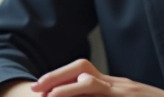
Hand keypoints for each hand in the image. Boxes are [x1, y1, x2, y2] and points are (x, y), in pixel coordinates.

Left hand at [31, 59, 163, 96]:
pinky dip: (81, 92)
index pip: (83, 73)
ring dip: (64, 86)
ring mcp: (124, 90)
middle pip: (81, 69)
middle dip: (55, 76)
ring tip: (46, 94)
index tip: (41, 88)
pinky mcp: (128, 96)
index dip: (60, 78)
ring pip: (88, 79)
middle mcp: (118, 84)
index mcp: (116, 86)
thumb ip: (109, 95)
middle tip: (35, 88)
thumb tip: (87, 91)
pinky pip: (100, 91)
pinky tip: (68, 95)